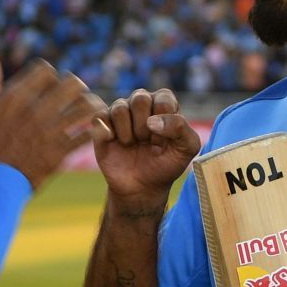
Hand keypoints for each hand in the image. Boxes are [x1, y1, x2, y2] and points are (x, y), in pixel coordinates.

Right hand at [0, 50, 107, 190]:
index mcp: (13, 97)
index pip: (46, 70)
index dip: (49, 76)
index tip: (47, 87)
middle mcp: (34, 111)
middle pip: (72, 83)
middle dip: (75, 88)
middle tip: (73, 97)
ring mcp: (48, 133)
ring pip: (86, 107)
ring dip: (91, 107)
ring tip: (90, 112)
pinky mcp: (58, 155)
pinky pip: (87, 136)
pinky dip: (95, 131)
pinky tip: (93, 132)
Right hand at [90, 87, 202, 202]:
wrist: (143, 187)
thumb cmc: (166, 165)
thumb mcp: (187, 148)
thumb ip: (181, 128)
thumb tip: (152, 121)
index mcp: (163, 103)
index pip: (163, 99)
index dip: (164, 124)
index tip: (163, 143)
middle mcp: (141, 103)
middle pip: (140, 99)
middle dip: (144, 128)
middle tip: (147, 144)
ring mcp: (120, 113)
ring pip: (120, 108)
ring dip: (128, 133)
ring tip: (132, 145)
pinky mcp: (102, 124)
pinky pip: (100, 117)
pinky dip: (107, 133)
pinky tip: (115, 143)